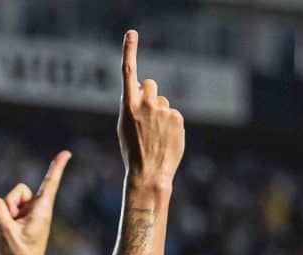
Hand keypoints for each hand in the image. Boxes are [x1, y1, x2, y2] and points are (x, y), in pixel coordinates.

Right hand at [0, 150, 70, 254]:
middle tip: (4, 224)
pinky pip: (6, 212)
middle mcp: (37, 210)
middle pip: (18, 191)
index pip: (50, 183)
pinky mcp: (21, 223)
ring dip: (0, 216)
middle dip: (7, 205)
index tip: (66, 153)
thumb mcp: (5, 231)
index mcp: (41, 210)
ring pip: (9, 203)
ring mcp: (28, 216)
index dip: (57, 167)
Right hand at [117, 31, 184, 188]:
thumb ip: (132, 106)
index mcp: (128, 106)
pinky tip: (165, 139)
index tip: (131, 33)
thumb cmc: (133, 151)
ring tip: (156, 135)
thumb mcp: (124, 127)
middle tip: (147, 116)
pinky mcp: (177, 117)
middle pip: (150, 84)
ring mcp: (163, 110)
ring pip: (163, 101)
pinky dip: (170, 124)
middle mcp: (146, 104)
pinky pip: (173, 114)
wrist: (149, 173)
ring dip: (160, 113)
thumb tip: (142, 91)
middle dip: (149, 94)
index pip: (128, 73)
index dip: (129, 51)